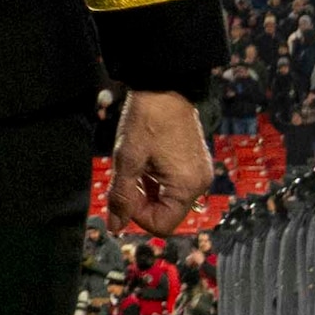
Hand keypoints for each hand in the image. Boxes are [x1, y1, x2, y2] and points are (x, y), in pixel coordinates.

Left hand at [107, 90, 214, 233]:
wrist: (164, 86)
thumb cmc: (147, 120)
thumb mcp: (127, 159)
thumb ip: (121, 196)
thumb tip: (115, 228)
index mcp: (187, 186)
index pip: (161, 225)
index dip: (137, 215)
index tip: (124, 190)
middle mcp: (199, 184)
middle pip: (165, 213)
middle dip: (140, 202)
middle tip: (126, 176)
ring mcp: (198, 174)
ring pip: (166, 200)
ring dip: (145, 191)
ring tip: (134, 165)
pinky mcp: (193, 164)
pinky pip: (172, 186)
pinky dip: (154, 181)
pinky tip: (143, 162)